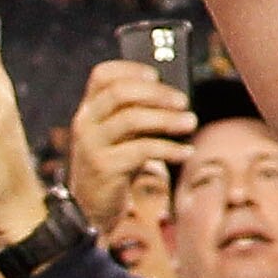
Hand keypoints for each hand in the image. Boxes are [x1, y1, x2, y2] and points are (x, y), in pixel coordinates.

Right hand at [68, 60, 202, 234]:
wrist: (89, 208)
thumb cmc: (114, 165)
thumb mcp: (119, 136)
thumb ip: (136, 115)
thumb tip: (176, 100)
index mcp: (89, 108)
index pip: (102, 75)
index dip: (131, 69)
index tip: (157, 75)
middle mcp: (86, 122)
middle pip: (120, 93)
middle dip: (157, 94)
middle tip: (183, 101)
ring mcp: (92, 144)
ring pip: (132, 119)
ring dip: (167, 119)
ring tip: (191, 122)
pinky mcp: (104, 167)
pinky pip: (142, 150)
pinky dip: (169, 149)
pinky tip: (186, 152)